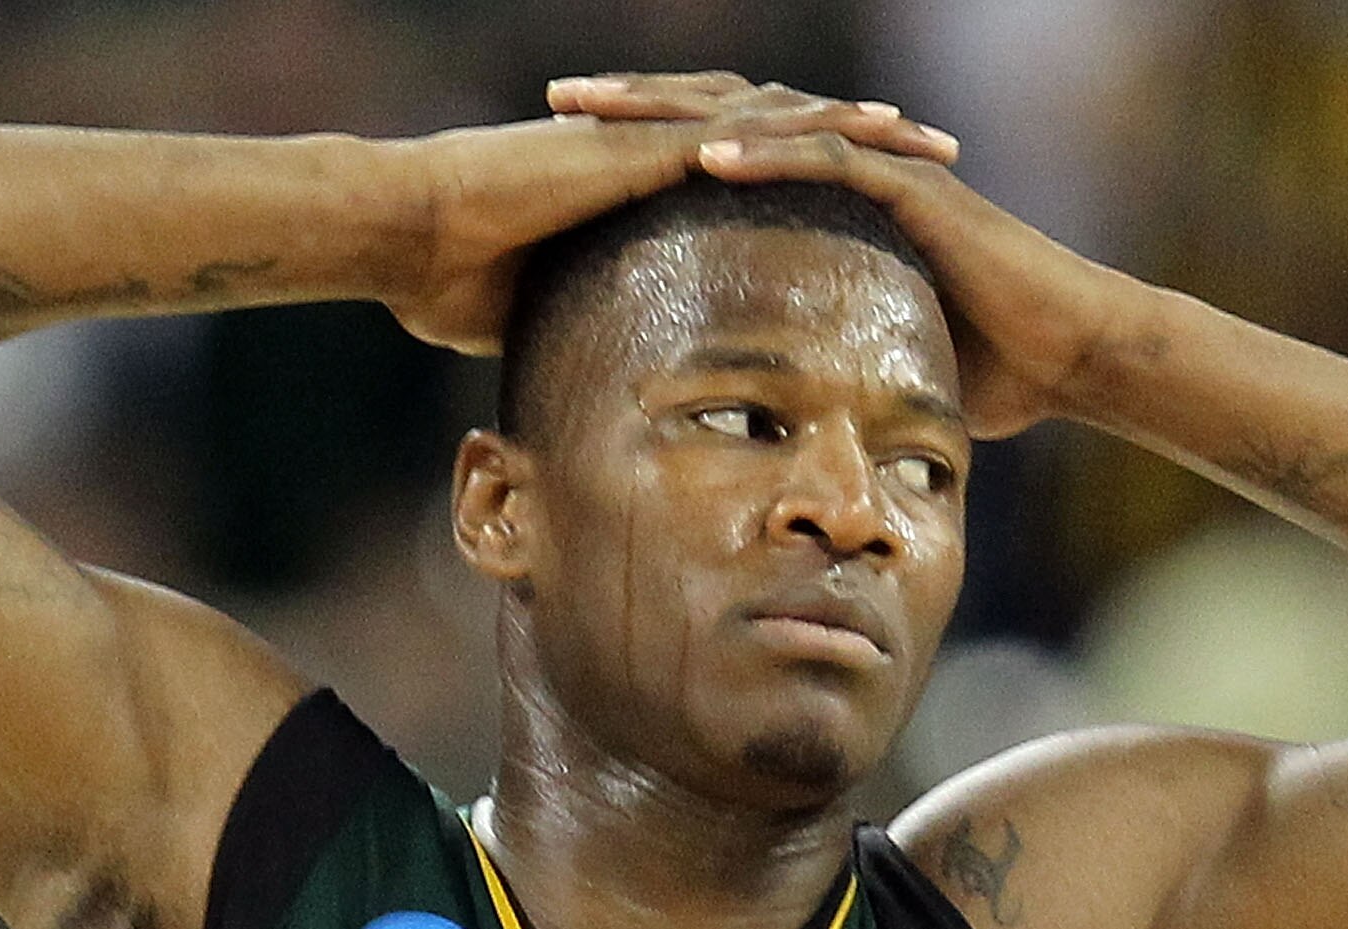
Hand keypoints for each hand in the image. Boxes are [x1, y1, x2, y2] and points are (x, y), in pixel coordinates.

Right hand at [381, 79, 958, 356]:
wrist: (405, 232)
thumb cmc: (446, 277)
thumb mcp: (538, 316)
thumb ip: (582, 334)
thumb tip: (594, 390)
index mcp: (647, 186)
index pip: (754, 178)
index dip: (822, 189)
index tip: (887, 215)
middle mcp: (660, 148)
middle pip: (788, 136)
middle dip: (867, 148)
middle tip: (942, 162)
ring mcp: (653, 138)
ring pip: (780, 119)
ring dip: (859, 130)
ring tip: (929, 144)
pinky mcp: (639, 143)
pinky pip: (739, 127)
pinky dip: (805, 130)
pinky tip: (860, 137)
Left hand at [552, 71, 1127, 438]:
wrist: (1065, 355)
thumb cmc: (976, 367)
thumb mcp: (863, 362)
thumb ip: (805, 366)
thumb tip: (748, 422)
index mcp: (819, 197)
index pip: (711, 151)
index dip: (638, 149)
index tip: (562, 153)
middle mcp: (843, 163)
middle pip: (721, 114)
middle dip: (637, 107)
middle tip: (558, 102)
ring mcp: (879, 167)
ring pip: (764, 118)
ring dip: (681, 114)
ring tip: (606, 115)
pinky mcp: (913, 186)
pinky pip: (828, 158)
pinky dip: (768, 152)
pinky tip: (708, 156)